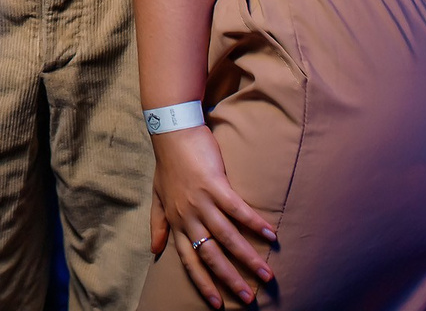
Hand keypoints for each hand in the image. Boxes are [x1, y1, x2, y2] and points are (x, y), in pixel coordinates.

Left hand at [152, 126, 275, 308]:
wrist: (172, 131)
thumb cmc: (168, 164)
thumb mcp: (157, 196)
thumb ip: (157, 224)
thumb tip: (154, 250)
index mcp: (176, 221)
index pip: (189, 261)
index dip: (203, 283)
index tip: (217, 304)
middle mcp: (188, 216)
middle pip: (210, 255)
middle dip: (230, 279)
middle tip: (248, 298)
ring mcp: (201, 201)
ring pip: (227, 237)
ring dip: (248, 257)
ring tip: (266, 275)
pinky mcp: (215, 184)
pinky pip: (237, 209)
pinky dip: (254, 223)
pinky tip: (271, 235)